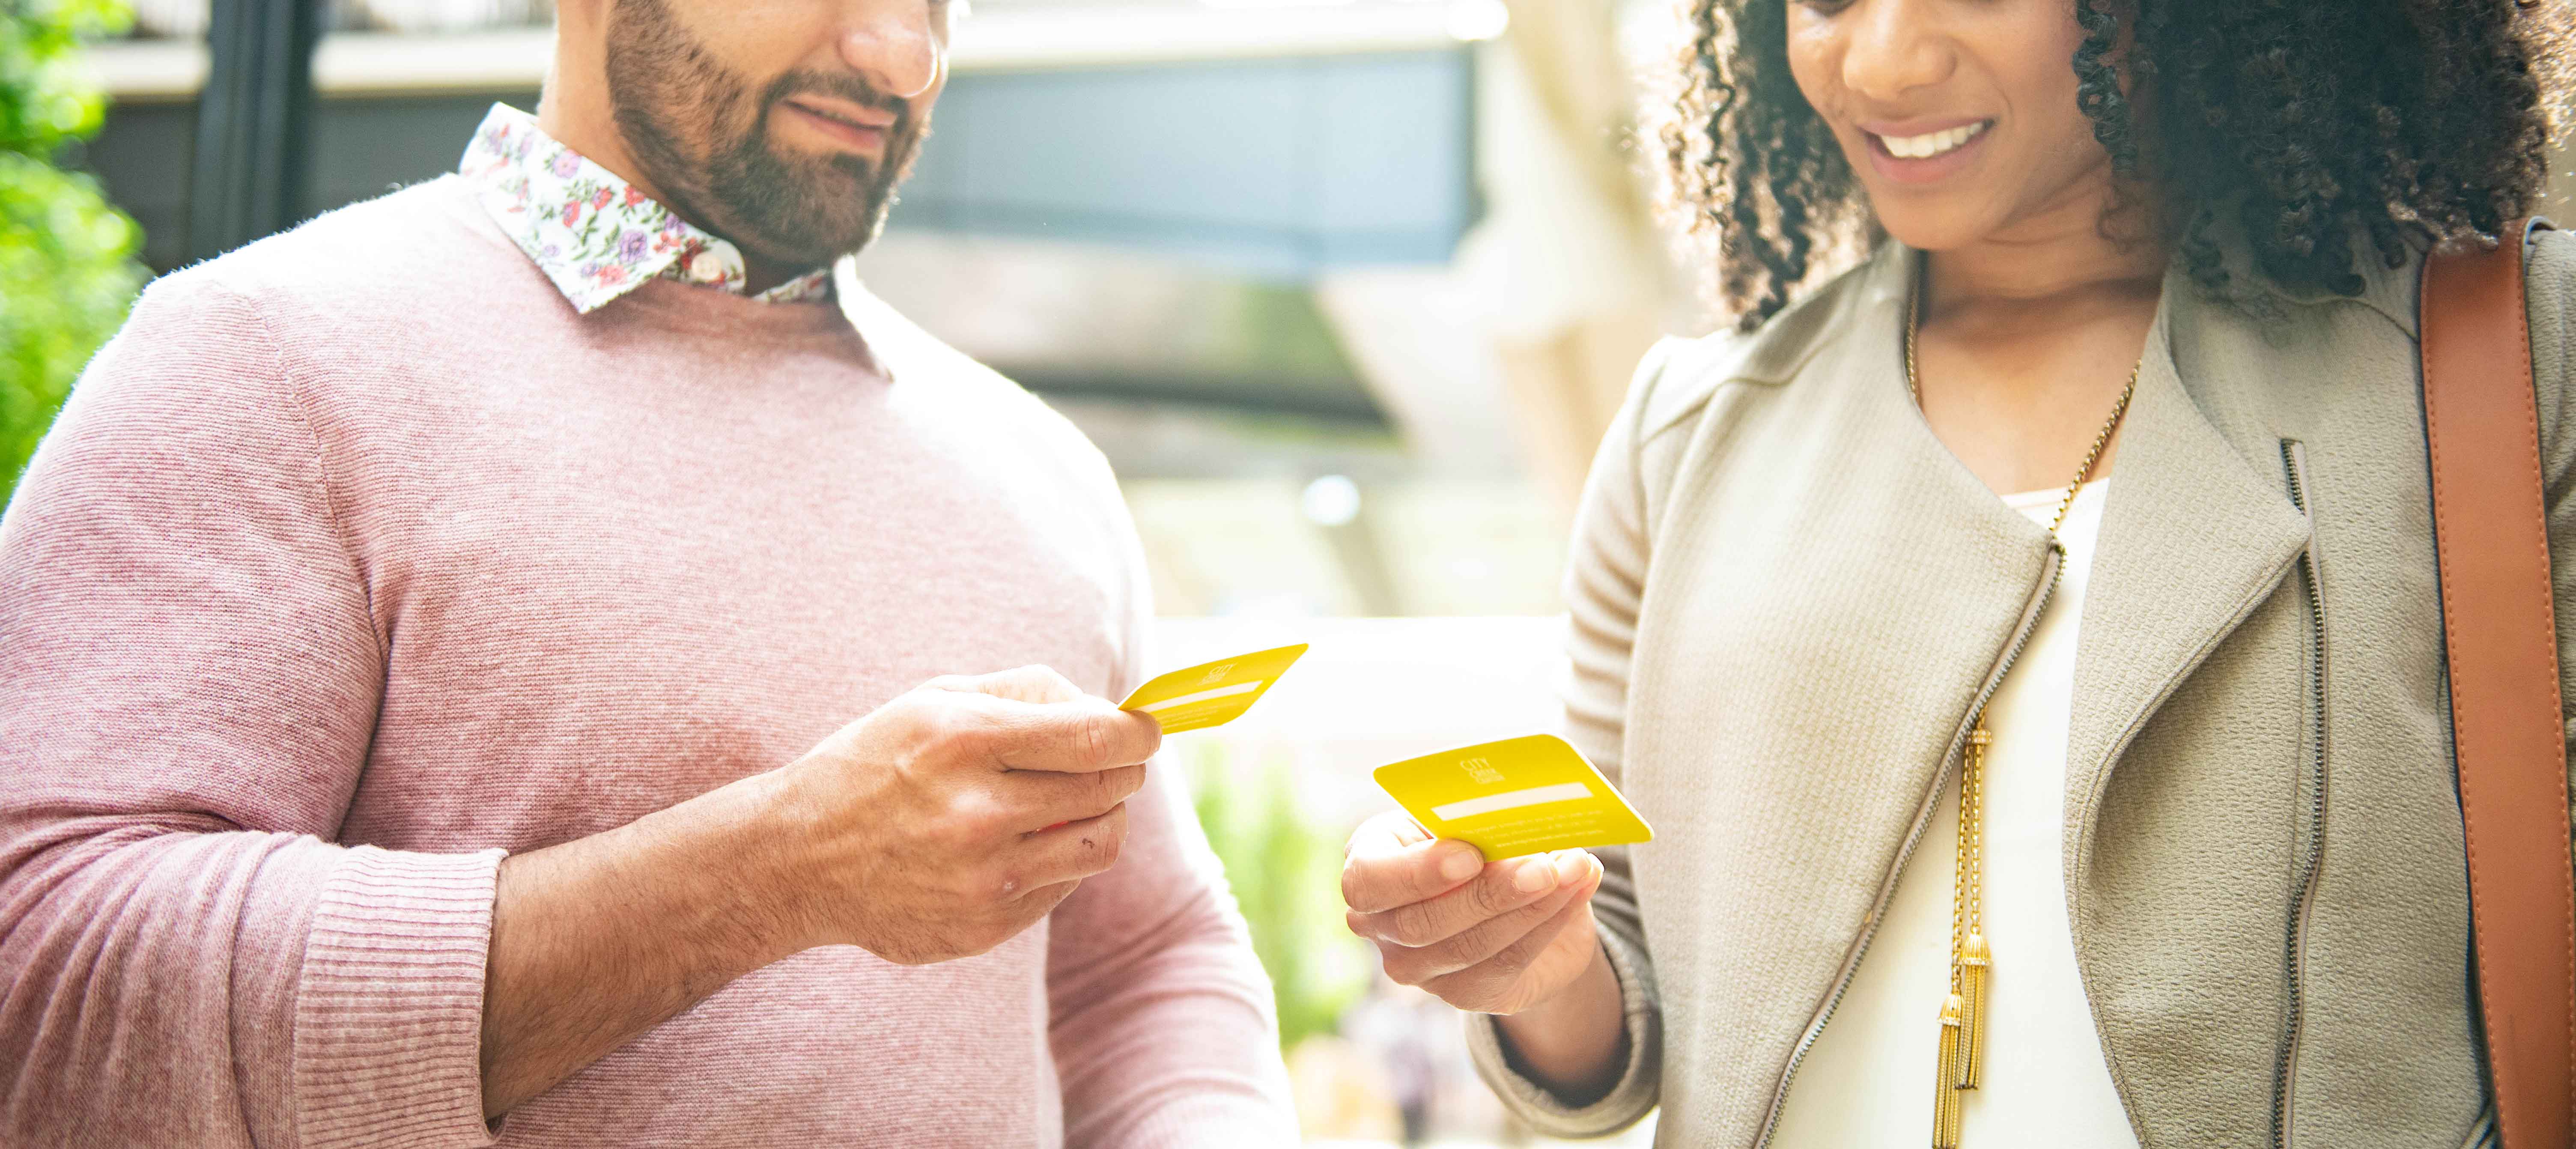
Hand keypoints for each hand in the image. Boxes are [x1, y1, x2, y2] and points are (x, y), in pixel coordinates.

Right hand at [764, 665, 1158, 963]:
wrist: (798, 858)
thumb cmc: (878, 763)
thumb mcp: (938, 700)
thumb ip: (1030, 695)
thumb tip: (1113, 710)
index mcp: (964, 741)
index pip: (1096, 737)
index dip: (1138, 731)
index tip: (1146, 728)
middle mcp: (975, 813)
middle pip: (1108, 789)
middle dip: (1123, 769)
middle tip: (1108, 761)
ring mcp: (981, 879)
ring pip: (1100, 845)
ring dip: (1102, 817)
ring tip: (1071, 803)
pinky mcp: (983, 926)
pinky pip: (1062, 887)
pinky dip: (1058, 858)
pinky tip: (1020, 844)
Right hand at [1340, 810, 1605, 1013]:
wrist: (1507, 891)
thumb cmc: (1475, 836)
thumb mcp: (1466, 815)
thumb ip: (1477, 816)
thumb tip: (1518, 815)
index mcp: (1369, 864)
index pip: (1368, 882)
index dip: (1416, 874)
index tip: (1470, 855)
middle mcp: (1380, 924)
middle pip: (1422, 923)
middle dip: (1491, 893)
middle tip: (1544, 865)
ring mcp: (1418, 967)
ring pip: (1471, 947)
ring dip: (1532, 906)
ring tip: (1576, 868)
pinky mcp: (1463, 992)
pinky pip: (1507, 963)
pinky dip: (1549, 922)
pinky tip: (1579, 887)